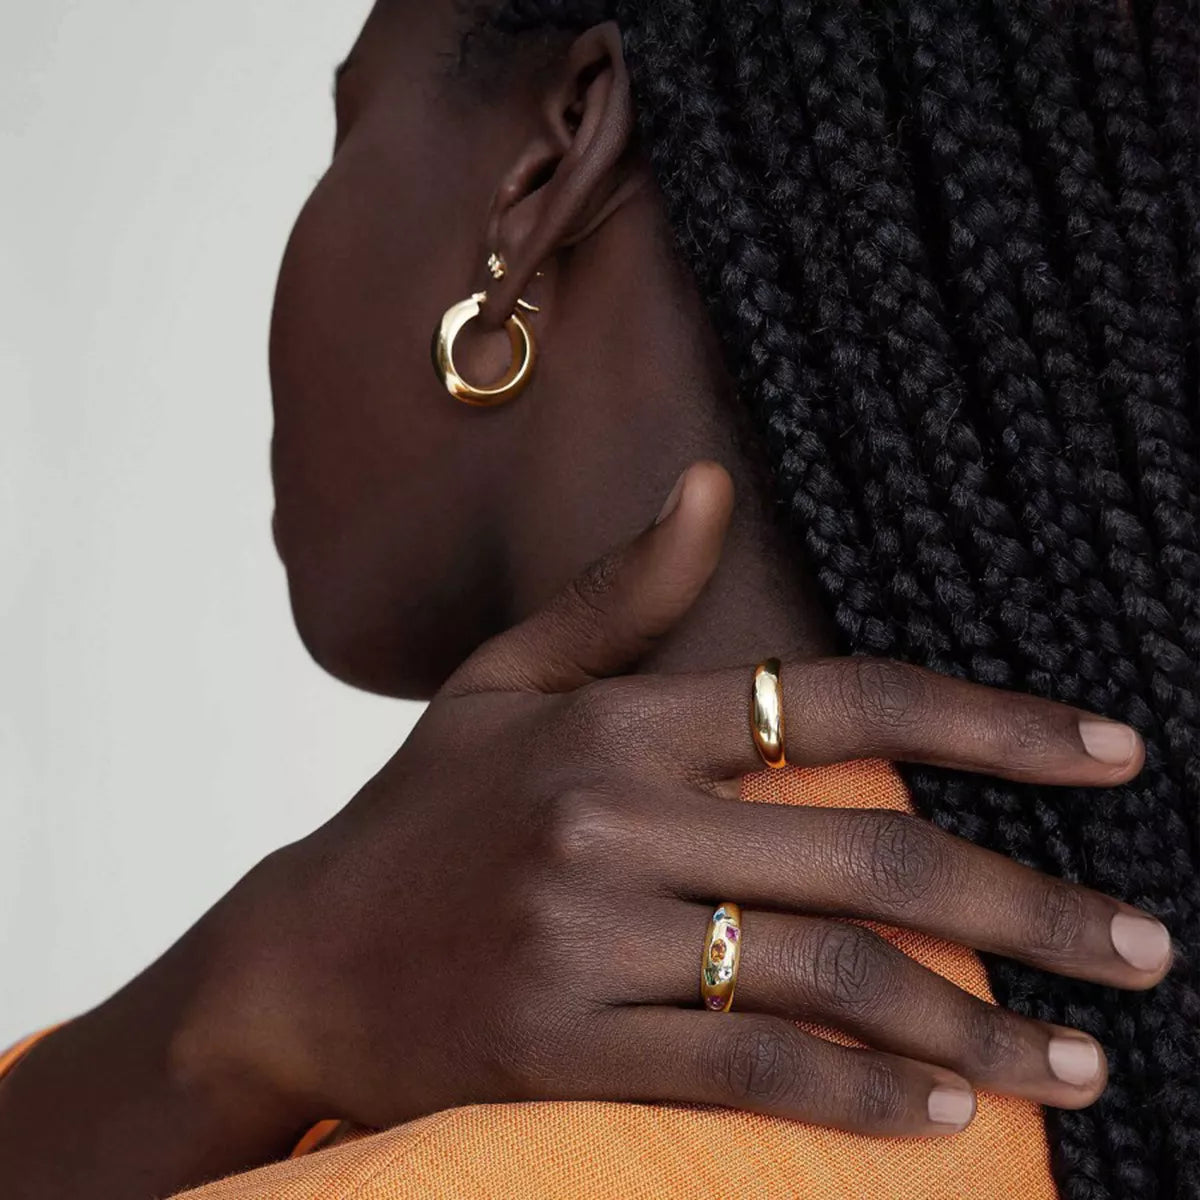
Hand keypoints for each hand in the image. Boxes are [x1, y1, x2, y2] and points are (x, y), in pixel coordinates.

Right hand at [196, 462, 1168, 1141]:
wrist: (294, 958)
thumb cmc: (414, 815)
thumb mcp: (502, 684)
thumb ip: (617, 593)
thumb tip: (706, 485)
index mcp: (611, 723)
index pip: (831, 699)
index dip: (986, 722)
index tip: (1113, 752)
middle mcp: (606, 819)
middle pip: (862, 853)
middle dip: (1027, 905)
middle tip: (1144, 946)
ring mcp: (580, 937)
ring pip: (822, 979)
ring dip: (972, 1027)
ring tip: (1082, 1060)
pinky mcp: (554, 1046)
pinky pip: (740, 1074)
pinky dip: (857, 1099)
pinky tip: (945, 1116)